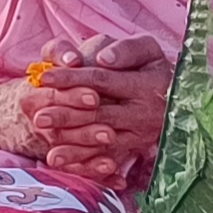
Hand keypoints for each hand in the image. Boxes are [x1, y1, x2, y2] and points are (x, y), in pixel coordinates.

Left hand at [22, 34, 167, 183]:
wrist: (173, 93)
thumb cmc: (149, 65)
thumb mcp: (145, 50)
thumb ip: (125, 50)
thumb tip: (103, 59)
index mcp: (146, 85)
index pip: (102, 80)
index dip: (72, 78)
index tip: (45, 78)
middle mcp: (145, 113)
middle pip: (99, 114)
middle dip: (66, 116)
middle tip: (38, 118)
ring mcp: (140, 135)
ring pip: (102, 140)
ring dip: (73, 144)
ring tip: (47, 147)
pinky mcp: (134, 149)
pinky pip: (107, 158)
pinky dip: (82, 162)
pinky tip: (59, 162)